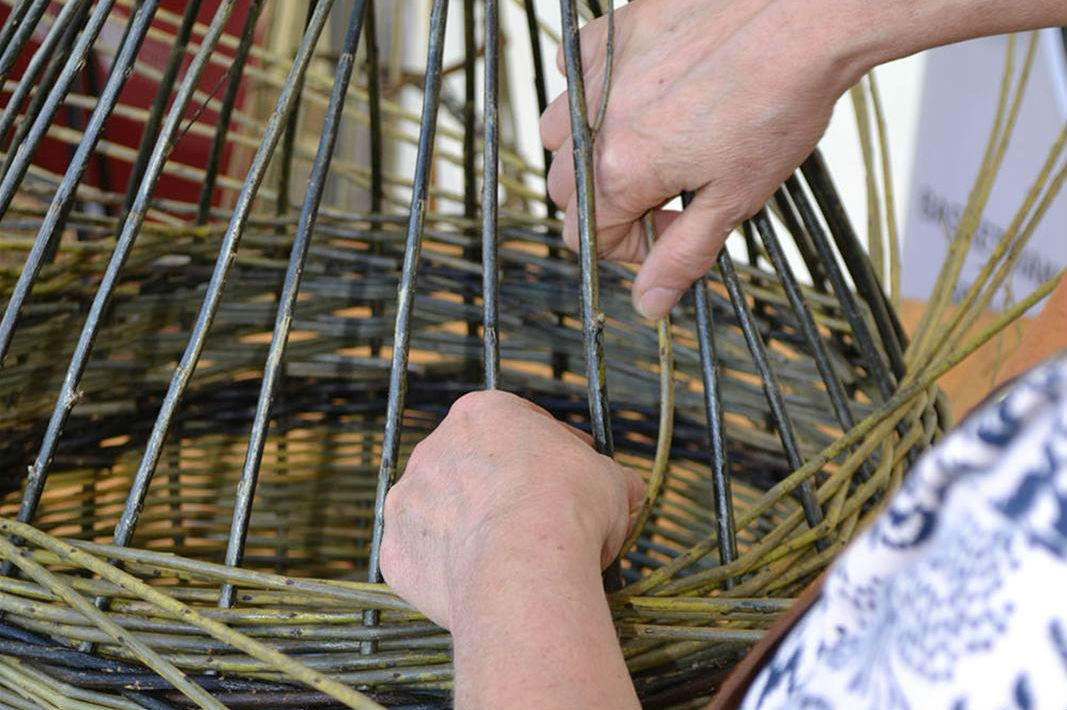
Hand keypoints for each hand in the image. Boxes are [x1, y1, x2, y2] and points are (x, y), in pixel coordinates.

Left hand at [380, 390, 643, 629]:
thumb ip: (610, 479)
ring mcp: (409, 498)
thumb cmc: (571, 507)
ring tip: (507, 560)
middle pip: (472, 467)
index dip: (548, 453)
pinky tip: (477, 584)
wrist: (523, 564)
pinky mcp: (395, 549)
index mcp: (484, 412)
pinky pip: (423, 558)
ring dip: (468, 529)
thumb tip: (628, 491)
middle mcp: (435, 446)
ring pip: (441, 512)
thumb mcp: (612, 482)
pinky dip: (446, 571)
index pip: (517, 425)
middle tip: (538, 524)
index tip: (569, 479)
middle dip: (501, 491)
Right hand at [539, 0, 1062, 320]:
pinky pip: (573, 69)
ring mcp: (600, 71)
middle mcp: (598, 121)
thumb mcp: (736, 197)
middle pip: (566, 190)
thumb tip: (649, 303)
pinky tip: (633, 94)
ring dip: (585, 153)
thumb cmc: (780, 101)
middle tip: (663, 197)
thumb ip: (684, 253)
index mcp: (623, 170)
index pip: (589, 235)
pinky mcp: (613, 29)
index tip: (671, 235)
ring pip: (557, 133)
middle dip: (606, 206)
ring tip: (641, 148)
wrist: (806, 17)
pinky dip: (590, 90)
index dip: (630, 248)